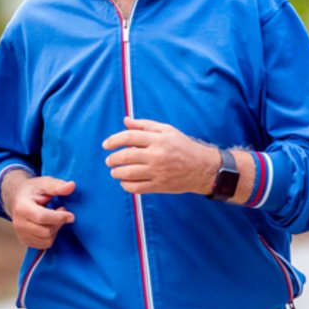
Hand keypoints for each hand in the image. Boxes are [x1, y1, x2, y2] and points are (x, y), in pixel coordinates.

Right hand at [1, 171, 75, 249]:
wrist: (18, 198)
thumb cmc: (33, 190)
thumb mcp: (44, 183)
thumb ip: (57, 186)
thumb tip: (71, 186)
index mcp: (21, 208)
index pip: (42, 217)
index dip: (59, 217)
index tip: (71, 215)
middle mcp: (18, 223)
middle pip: (46, 231)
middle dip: (58, 223)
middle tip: (61, 211)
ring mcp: (20, 234)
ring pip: (47, 240)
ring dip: (55, 230)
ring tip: (55, 218)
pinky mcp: (24, 241)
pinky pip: (44, 245)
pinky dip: (51, 236)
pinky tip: (50, 225)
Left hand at [102, 117, 217, 194]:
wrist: (203, 168)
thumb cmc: (182, 146)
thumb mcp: (166, 130)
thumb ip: (144, 125)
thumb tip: (125, 121)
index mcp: (158, 139)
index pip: (128, 137)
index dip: (113, 140)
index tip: (105, 145)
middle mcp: (157, 155)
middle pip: (125, 156)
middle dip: (112, 159)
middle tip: (109, 161)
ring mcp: (158, 172)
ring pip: (128, 173)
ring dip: (116, 173)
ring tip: (115, 171)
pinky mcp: (160, 186)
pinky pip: (136, 188)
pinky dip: (126, 185)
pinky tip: (125, 182)